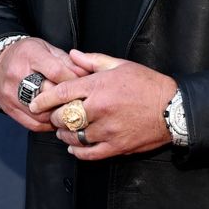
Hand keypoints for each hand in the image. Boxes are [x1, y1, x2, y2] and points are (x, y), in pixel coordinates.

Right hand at [0, 38, 83, 130]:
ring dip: (59, 115)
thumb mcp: (46, 48)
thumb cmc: (26, 54)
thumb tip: (86, 75)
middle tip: (82, 103)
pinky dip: (49, 124)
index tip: (84, 86)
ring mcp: (11, 94)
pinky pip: (33, 123)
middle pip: (49, 94)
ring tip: (71, 113)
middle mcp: (18, 75)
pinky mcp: (9, 109)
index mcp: (30, 56)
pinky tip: (57, 119)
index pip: (56, 72)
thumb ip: (67, 61)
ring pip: (42, 113)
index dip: (73, 81)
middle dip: (68, 100)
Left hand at [29, 49, 175, 160]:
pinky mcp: (116, 147)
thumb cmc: (148, 84)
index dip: (44, 99)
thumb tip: (72, 55)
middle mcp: (100, 109)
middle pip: (64, 117)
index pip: (62, 93)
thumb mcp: (121, 65)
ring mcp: (108, 130)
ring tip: (64, 131)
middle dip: (55, 117)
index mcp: (100, 86)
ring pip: (74, 136)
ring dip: (65, 134)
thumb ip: (93, 61)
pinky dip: (77, 151)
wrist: (173, 108)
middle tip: (55, 116)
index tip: (35, 103)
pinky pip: (88, 153)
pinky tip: (74, 147)